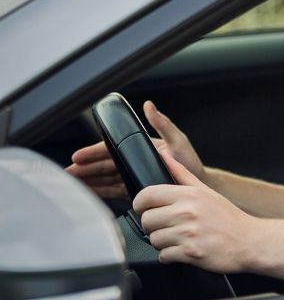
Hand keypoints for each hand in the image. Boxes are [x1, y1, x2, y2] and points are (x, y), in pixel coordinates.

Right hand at [66, 100, 204, 198]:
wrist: (198, 184)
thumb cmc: (190, 162)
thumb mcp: (178, 140)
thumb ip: (162, 124)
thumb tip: (149, 106)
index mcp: (141, 147)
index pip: (111, 149)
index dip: (93, 153)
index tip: (78, 157)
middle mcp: (135, 160)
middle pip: (104, 165)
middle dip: (85, 168)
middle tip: (69, 173)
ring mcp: (134, 175)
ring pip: (106, 178)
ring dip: (89, 181)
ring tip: (74, 186)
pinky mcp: (136, 188)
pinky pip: (114, 190)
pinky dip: (101, 192)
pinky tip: (90, 194)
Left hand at [134, 151, 261, 272]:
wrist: (250, 241)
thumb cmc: (229, 218)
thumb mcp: (206, 191)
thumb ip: (181, 173)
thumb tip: (164, 155)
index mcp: (189, 195)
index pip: (147, 195)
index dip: (141, 204)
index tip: (146, 209)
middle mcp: (187, 212)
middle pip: (146, 220)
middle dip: (153, 226)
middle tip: (167, 226)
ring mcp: (189, 233)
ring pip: (154, 239)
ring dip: (163, 242)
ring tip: (179, 238)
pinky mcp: (190, 253)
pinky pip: (163, 256)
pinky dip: (170, 256)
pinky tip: (184, 249)